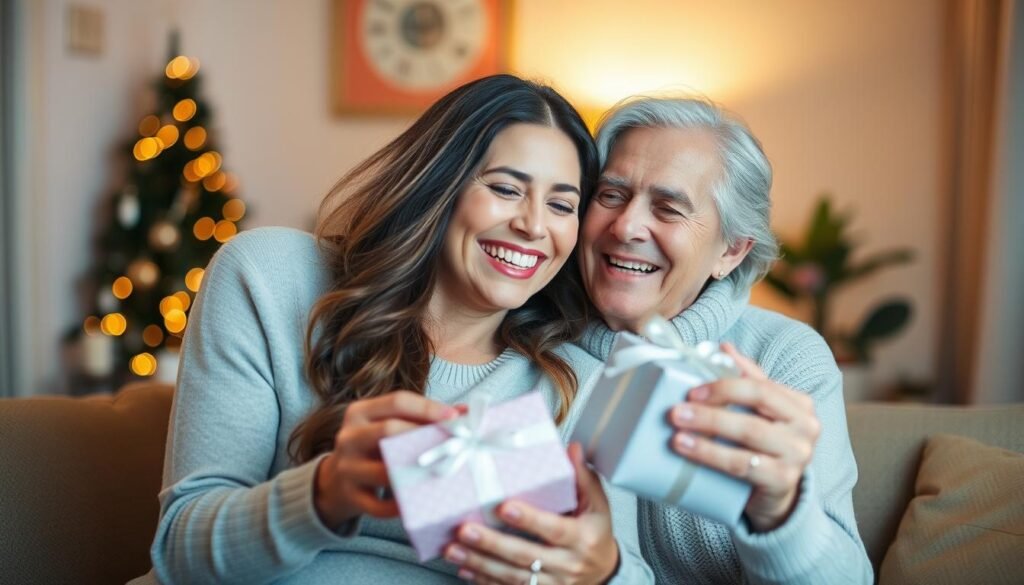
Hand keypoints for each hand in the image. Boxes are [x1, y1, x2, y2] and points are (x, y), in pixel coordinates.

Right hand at [314, 391, 458, 528]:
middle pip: (390, 430)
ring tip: (441, 473)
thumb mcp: (387, 425)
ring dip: (416, 473)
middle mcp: (349, 437)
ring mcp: (346, 468)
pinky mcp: (350, 496)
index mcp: (359, 412)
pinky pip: (380, 505)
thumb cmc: (373, 448)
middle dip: (425, 437)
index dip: (428, 407)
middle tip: (455, 445)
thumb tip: (467, 413)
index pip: (397, 401)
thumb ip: (421, 417)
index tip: (454, 416)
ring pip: (385, 470)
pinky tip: (419, 501)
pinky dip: (402, 505)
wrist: (334, 483)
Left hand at [444, 443, 618, 584]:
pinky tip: (464, 568)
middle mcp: (568, 564)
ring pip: (513, 577)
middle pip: (525, 556)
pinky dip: (484, 581)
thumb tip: (571, 449)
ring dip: (480, 563)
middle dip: (492, 544)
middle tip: (464, 530)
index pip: (554, 530)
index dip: (529, 520)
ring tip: (454, 549)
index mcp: (582, 538)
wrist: (604, 570)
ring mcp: (553, 583)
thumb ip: (582, 477)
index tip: (503, 507)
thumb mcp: (597, 503)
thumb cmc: (595, 531)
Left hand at [668, 343, 820, 531]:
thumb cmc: (763, 448)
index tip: (692, 389)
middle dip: (715, 402)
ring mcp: (798, 454)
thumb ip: (747, 380)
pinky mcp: (784, 480)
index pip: (760, 383)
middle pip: (757, 401)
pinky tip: (688, 448)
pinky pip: (742, 464)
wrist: (776, 498)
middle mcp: (806, 426)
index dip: (725, 383)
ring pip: (748, 432)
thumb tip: (723, 347)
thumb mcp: (759, 414)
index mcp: (799, 404)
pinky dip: (711, 454)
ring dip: (708, 427)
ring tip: (676, 428)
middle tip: (678, 408)